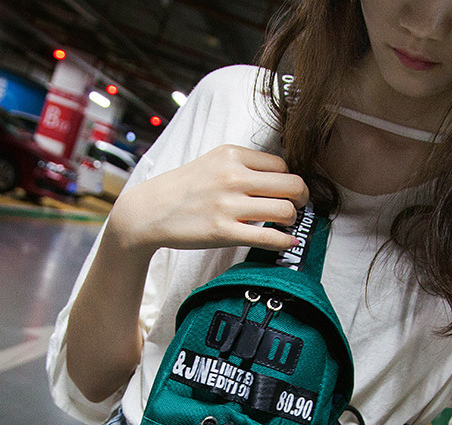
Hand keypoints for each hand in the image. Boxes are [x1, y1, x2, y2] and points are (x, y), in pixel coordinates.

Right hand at [109, 144, 309, 254]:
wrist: (150, 211)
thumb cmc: (184, 189)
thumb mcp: (213, 163)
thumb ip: (243, 166)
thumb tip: (279, 178)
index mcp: (232, 155)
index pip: (282, 165)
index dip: (290, 180)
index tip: (288, 192)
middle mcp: (232, 177)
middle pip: (292, 185)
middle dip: (301, 199)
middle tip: (297, 207)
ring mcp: (228, 205)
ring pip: (285, 211)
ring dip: (292, 220)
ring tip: (285, 224)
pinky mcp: (223, 231)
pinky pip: (268, 237)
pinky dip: (285, 241)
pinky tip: (288, 242)